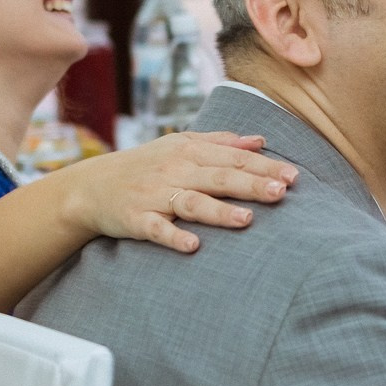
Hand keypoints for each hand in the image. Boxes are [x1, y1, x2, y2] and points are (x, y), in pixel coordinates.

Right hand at [65, 131, 297, 253]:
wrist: (92, 186)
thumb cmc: (146, 165)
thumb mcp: (181, 145)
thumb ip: (221, 142)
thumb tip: (261, 140)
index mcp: (189, 151)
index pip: (234, 157)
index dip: (265, 166)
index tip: (294, 176)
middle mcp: (175, 170)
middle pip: (219, 177)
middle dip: (252, 184)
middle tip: (282, 192)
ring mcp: (155, 195)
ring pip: (192, 202)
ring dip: (219, 211)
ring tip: (248, 220)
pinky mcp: (136, 219)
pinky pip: (156, 229)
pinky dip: (173, 236)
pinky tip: (193, 245)